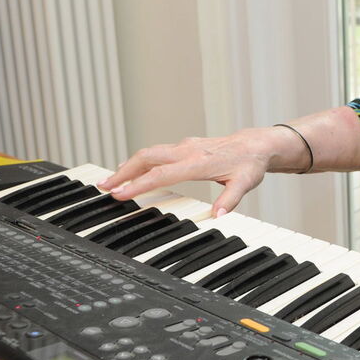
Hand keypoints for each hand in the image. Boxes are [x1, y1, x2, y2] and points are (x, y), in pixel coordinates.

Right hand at [99, 131, 279, 215]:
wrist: (256, 144)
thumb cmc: (249, 163)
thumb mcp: (245, 183)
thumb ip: (231, 199)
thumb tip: (218, 215)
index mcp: (198, 162)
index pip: (161, 174)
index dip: (139, 184)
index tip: (120, 194)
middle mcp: (187, 151)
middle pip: (147, 158)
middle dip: (123, 172)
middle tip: (104, 187)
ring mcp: (184, 146)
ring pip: (149, 153)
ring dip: (127, 166)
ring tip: (110, 181)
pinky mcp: (184, 146)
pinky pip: (156, 152)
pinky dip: (139, 161)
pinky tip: (130, 169)